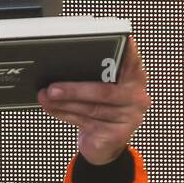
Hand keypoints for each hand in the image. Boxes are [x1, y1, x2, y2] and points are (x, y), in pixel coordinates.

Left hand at [36, 35, 150, 164]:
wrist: (103, 143)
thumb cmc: (99, 108)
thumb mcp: (99, 87)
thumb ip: (92, 73)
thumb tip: (61, 63)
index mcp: (135, 76)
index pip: (131, 58)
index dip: (123, 49)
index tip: (107, 38)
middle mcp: (137, 96)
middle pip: (105, 91)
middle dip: (74, 89)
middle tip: (52, 88)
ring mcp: (130, 117)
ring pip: (92, 108)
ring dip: (65, 102)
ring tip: (46, 97)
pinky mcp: (117, 135)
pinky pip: (87, 123)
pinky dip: (65, 114)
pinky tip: (52, 108)